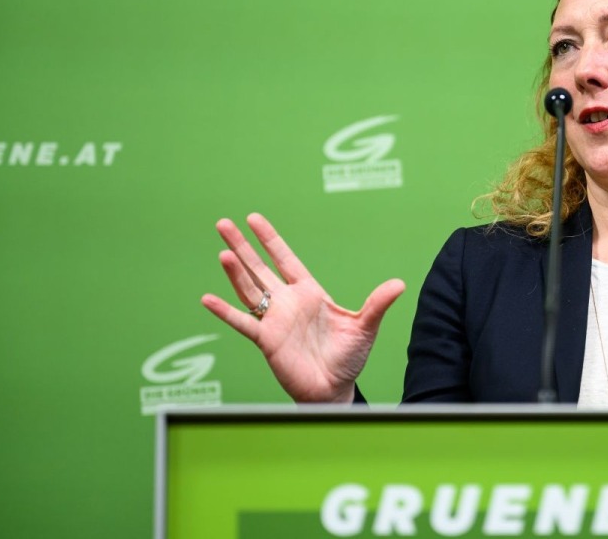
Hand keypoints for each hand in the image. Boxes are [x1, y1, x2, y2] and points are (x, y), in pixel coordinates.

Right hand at [200, 214, 404, 402]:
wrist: (335, 389)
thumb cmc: (349, 359)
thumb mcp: (365, 327)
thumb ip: (378, 304)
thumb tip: (399, 283)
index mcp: (310, 293)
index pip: (286, 259)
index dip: (270, 239)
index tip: (254, 219)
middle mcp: (288, 302)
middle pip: (260, 268)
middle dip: (243, 246)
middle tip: (223, 223)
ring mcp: (275, 320)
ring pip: (249, 290)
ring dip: (236, 272)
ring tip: (223, 252)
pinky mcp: (267, 340)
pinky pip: (243, 323)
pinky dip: (225, 312)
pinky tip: (208, 299)